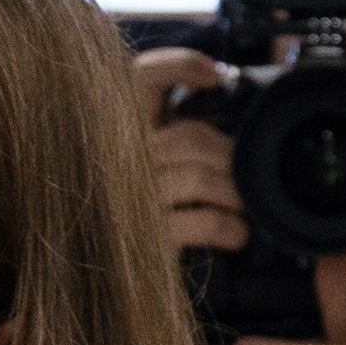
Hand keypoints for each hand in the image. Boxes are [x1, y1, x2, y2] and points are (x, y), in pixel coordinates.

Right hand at [132, 46, 247, 254]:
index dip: (179, 66)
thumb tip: (219, 104)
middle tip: (243, 173)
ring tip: (243, 205)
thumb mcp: (148, 163)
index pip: (142, 77)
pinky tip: (237, 234)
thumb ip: (173, 132)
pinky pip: (204, 221)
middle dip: (229, 155)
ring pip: (202, 175)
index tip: (214, 75)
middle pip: (191, 136)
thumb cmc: (136, 213)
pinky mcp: (148, 234)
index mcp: (121, 131)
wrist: (102, 278)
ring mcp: (133, 196)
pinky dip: (231, 227)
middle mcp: (122, 157)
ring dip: (235, 192)